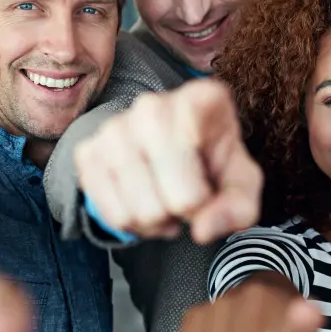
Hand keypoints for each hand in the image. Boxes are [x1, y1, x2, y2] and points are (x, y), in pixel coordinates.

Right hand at [73, 79, 262, 243]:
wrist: (179, 146)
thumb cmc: (214, 160)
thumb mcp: (242, 181)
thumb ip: (238, 206)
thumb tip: (202, 230)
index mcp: (198, 101)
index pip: (194, 183)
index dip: (203, 199)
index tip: (206, 186)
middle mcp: (151, 107)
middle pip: (165, 202)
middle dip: (180, 214)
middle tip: (187, 200)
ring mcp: (114, 127)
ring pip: (135, 211)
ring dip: (156, 222)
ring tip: (167, 204)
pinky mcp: (88, 150)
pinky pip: (107, 212)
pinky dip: (129, 223)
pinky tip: (145, 205)